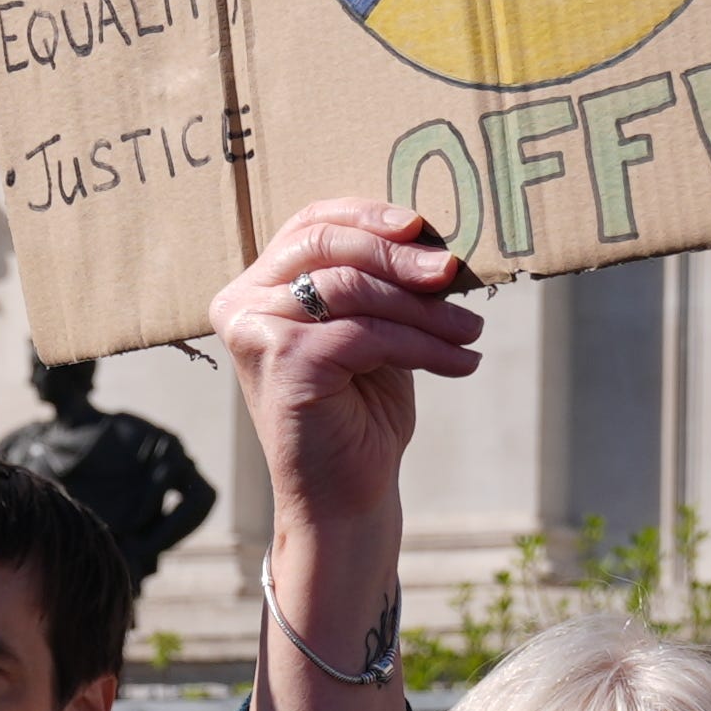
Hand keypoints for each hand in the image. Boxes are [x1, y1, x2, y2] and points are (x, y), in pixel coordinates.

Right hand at [214, 200, 482, 546]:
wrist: (345, 497)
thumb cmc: (359, 412)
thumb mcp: (371, 330)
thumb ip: (380, 281)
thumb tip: (433, 237)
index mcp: (256, 286)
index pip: (312, 223)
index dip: (368, 214)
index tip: (424, 226)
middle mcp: (242, 302)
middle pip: (327, 244)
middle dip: (399, 255)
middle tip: (453, 273)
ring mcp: (255, 330)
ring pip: (352, 287)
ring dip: (423, 307)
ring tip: (469, 329)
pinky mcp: (281, 361)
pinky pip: (365, 333)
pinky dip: (423, 345)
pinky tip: (460, 361)